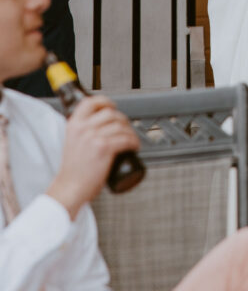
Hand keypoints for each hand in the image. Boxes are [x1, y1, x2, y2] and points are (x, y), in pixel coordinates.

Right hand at [46, 96, 140, 218]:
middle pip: (110, 113)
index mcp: (74, 125)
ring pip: (120, 125)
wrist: (69, 188)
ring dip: (130, 131)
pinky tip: (135, 146)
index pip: (90, 102)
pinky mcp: (104, 148)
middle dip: (122, 119)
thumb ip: (82, 132)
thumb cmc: (73, 171)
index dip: (104, 102)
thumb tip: (99, 126)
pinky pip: (125, 139)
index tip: (112, 106)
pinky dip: (133, 141)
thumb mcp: (72, 142)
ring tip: (132, 138)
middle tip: (125, 127)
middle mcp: (83, 128)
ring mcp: (94, 137)